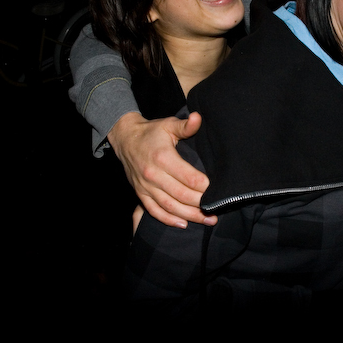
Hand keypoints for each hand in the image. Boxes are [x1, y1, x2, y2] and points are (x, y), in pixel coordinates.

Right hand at [108, 111, 215, 228]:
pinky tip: (184, 224)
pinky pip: (154, 211)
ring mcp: (146, 187)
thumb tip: (199, 118)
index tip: (217, 190)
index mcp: (163, 157)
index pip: (188, 177)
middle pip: (181, 195)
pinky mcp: (140, 194)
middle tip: (217, 209)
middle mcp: (153, 175)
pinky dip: (169, 220)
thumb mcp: (168, 125)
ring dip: (190, 216)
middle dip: (201, 204)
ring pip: (170, 206)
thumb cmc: (151, 132)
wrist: (125, 139)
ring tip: (208, 220)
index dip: (204, 186)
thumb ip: (185, 125)